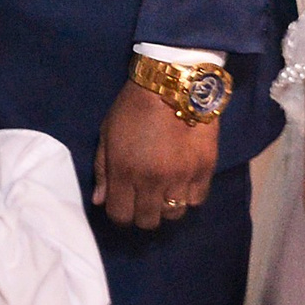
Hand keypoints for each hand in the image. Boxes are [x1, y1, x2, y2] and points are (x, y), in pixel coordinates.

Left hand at [95, 79, 218, 230]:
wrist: (174, 83)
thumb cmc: (133, 106)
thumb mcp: (107, 133)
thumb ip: (102, 169)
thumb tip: (100, 201)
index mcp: (124, 172)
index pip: (120, 215)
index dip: (120, 214)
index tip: (123, 203)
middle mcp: (152, 182)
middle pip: (147, 221)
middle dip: (142, 214)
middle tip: (144, 198)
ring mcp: (180, 178)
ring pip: (174, 214)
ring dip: (166, 206)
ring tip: (165, 191)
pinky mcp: (204, 170)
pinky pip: (196, 200)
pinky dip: (188, 196)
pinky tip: (183, 182)